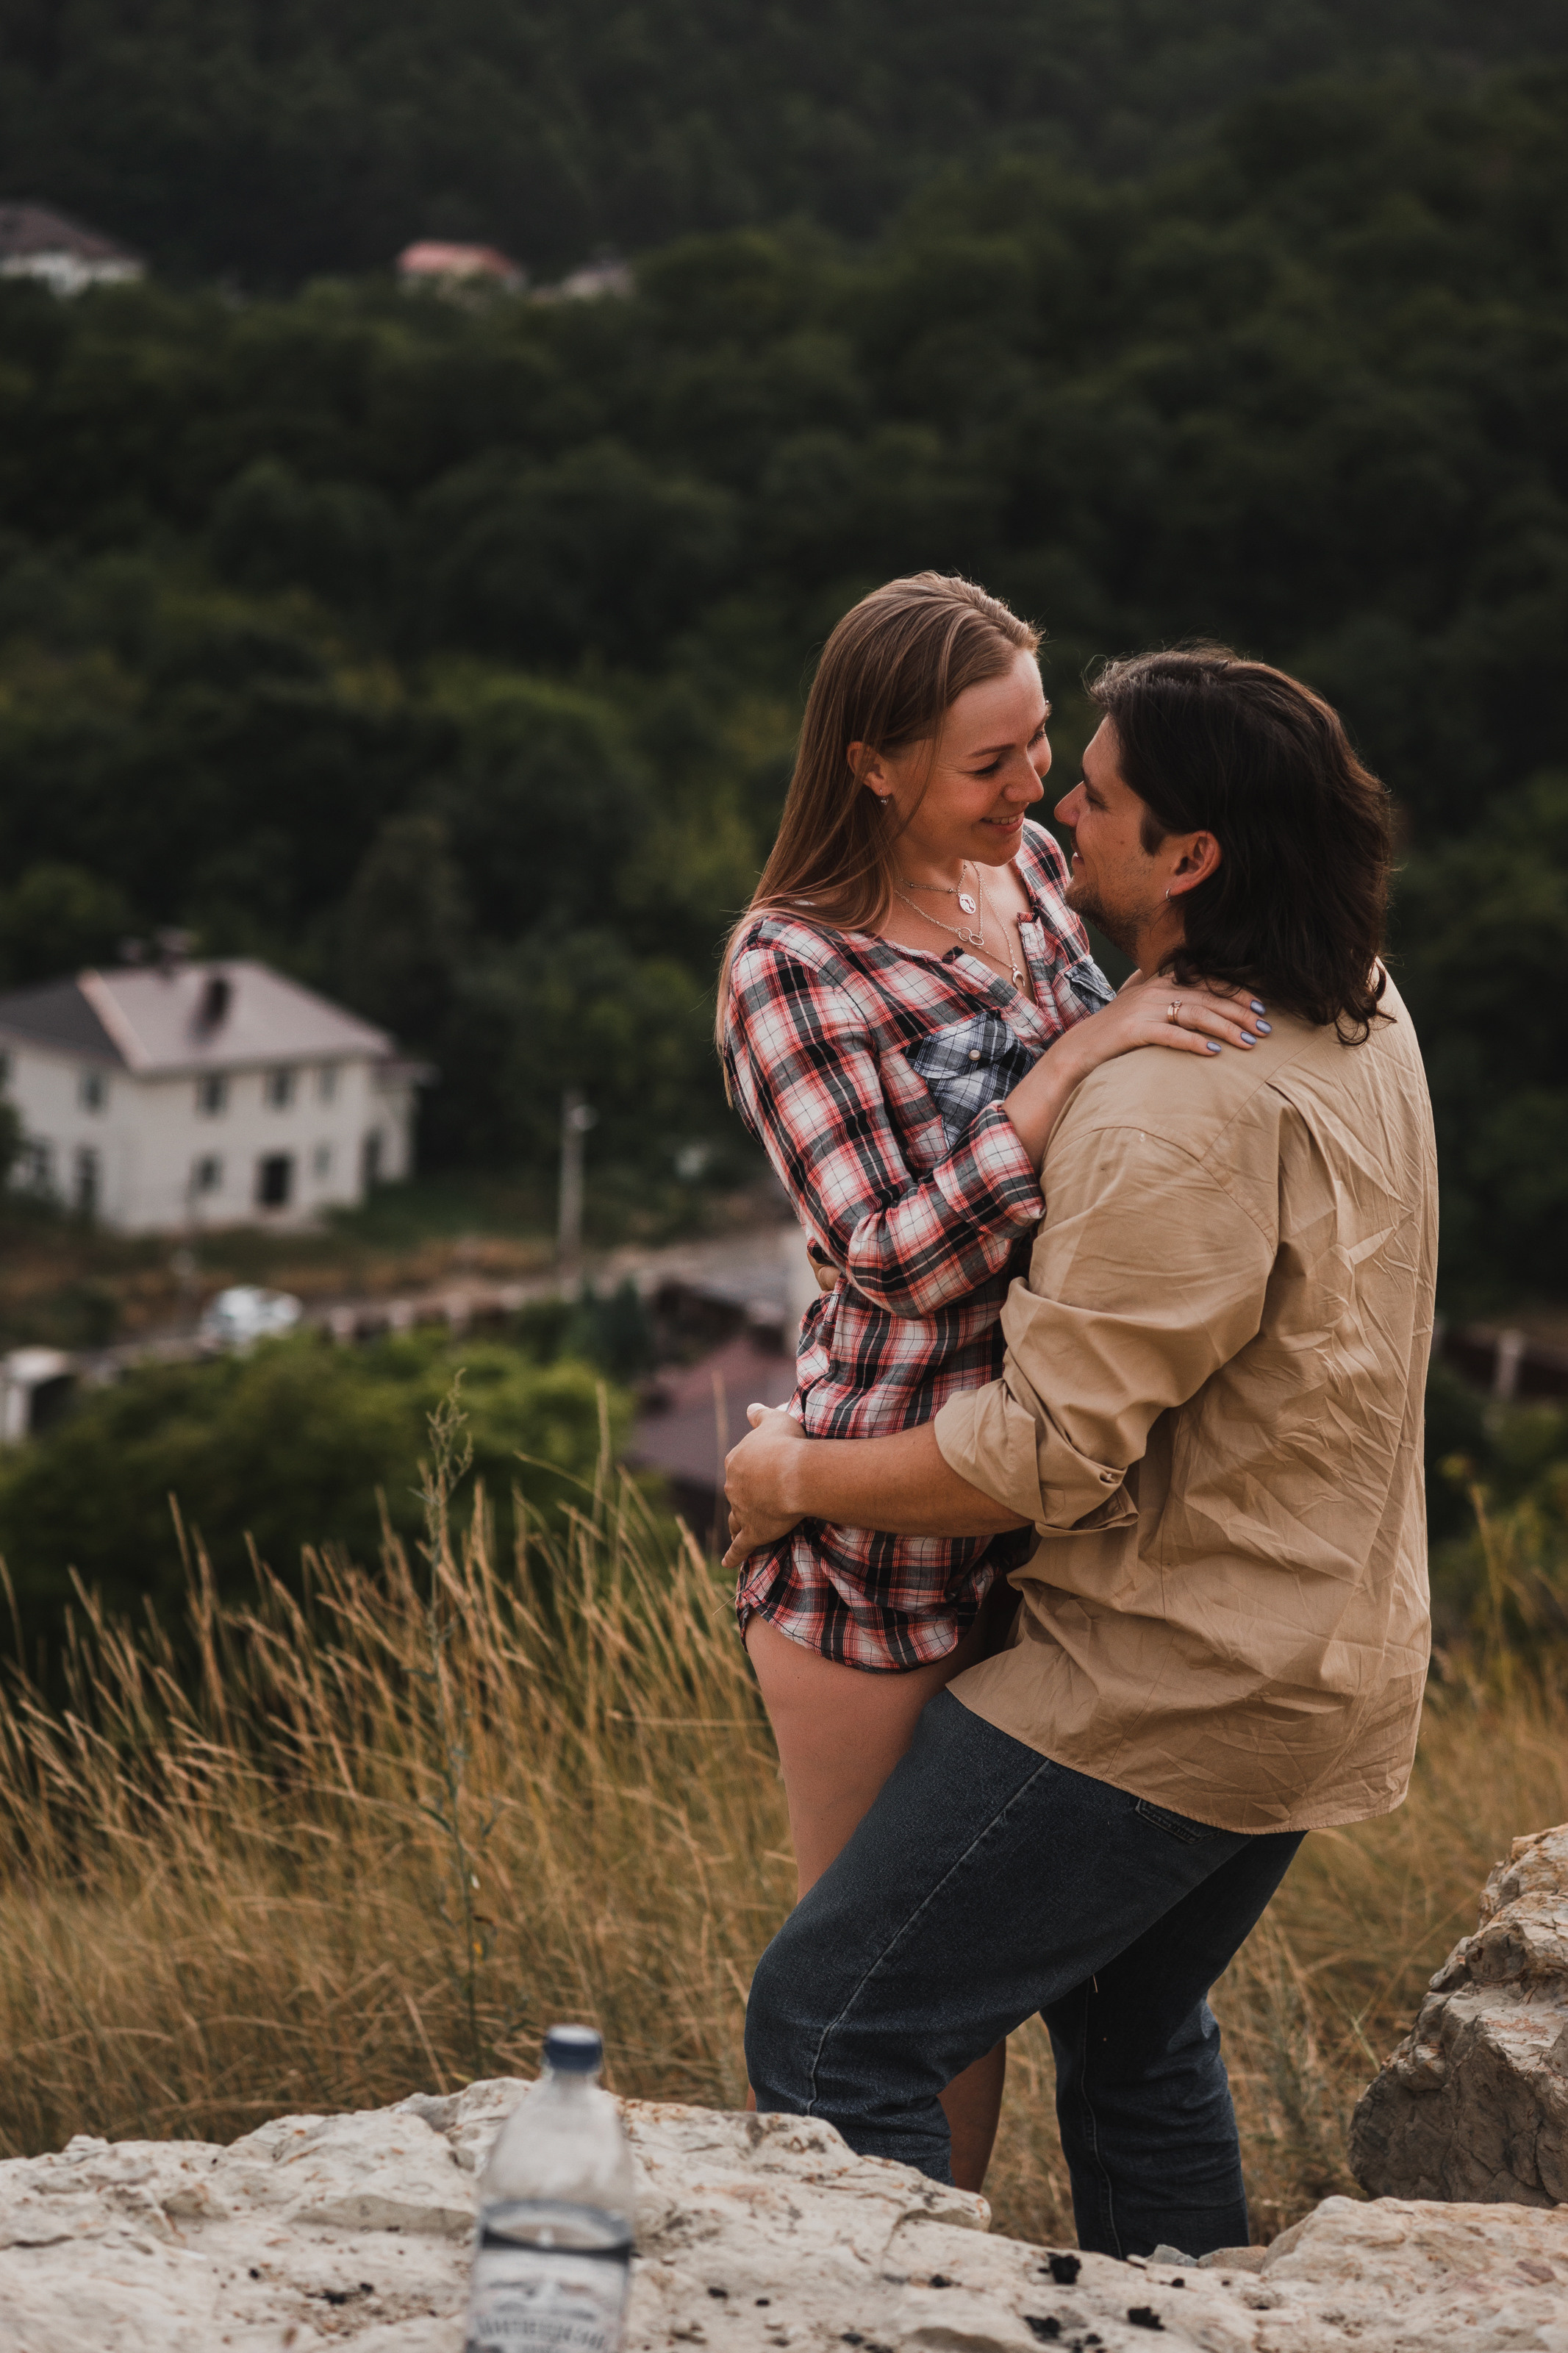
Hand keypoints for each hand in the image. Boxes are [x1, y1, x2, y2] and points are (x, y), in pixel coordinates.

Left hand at [722, 1403, 808, 1568]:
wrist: (794, 1473)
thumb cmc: (788, 1443)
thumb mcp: (775, 1419)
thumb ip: (760, 1414)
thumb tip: (750, 1406)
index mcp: (737, 1459)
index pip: (741, 1464)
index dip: (754, 1467)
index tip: (765, 1469)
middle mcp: (734, 1485)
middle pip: (738, 1492)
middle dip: (746, 1495)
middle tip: (761, 1498)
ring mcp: (741, 1509)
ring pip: (735, 1518)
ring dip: (737, 1523)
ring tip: (738, 1528)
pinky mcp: (753, 1531)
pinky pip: (740, 1546)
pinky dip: (733, 1555)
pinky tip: (726, 1563)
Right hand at [1003, 972, 1269, 1165]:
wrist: (1078, 1052)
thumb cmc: (1114, 1035)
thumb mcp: (1142, 1009)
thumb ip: (1166, 997)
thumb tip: (1195, 1000)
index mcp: (1159, 981)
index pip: (1206, 981)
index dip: (1236, 993)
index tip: (1261, 1006)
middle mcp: (1153, 990)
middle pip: (1208, 998)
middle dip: (1241, 1013)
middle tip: (1266, 1029)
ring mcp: (1143, 1009)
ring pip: (1196, 1014)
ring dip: (1227, 1028)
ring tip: (1249, 1043)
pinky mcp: (1134, 1030)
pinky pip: (1171, 1034)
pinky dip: (1194, 1043)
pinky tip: (1214, 1053)